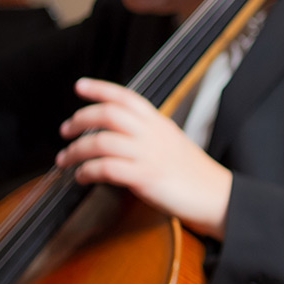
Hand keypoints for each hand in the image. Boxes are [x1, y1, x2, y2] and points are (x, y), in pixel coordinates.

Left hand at [56, 78, 232, 238]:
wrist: (217, 196)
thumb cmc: (194, 174)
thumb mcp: (172, 143)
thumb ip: (148, 135)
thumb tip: (118, 135)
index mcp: (159, 123)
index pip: (126, 97)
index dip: (100, 89)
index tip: (80, 86)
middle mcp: (153, 134)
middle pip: (108, 114)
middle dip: (80, 119)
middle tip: (65, 130)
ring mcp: (149, 155)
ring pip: (102, 142)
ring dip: (76, 150)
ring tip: (66, 160)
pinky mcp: (146, 178)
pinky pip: (107, 169)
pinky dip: (88, 171)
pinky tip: (83, 177)